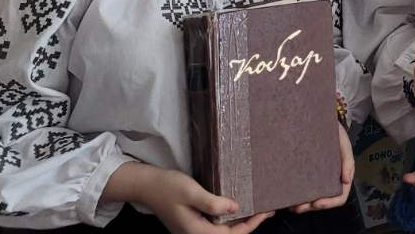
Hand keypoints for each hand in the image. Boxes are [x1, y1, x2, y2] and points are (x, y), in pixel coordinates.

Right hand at [109, 163, 272, 233]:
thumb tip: (236, 208)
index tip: (265, 213)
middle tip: (266, 210)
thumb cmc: (169, 187)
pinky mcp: (192, 224)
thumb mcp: (192, 192)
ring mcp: (193, 231)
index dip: (250, 226)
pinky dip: (228, 219)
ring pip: (222, 231)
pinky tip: (237, 208)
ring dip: (239, 223)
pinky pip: (215, 225)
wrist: (147, 186)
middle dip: (248, 225)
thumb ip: (213, 203)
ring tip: (257, 209)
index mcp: (196, 232)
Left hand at [290, 119, 354, 212]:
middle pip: (323, 201)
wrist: (317, 118)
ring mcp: (317, 178)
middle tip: (298, 208)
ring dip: (303, 205)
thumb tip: (346, 181)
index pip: (339, 196)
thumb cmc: (334, 131)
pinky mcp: (305, 173)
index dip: (329, 203)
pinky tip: (289, 196)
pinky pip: (302, 188)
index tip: (316, 203)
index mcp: (341, 176)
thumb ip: (348, 161)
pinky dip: (296, 195)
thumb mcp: (344, 143)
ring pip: (312, 198)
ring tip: (291, 206)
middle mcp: (329, 180)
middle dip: (311, 207)